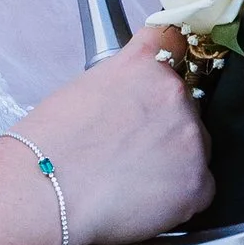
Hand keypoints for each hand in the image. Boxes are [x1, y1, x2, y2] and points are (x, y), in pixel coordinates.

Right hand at [21, 23, 212, 244]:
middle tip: (130, 148)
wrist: (45, 193)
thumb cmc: (49, 147)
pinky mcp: (198, 184)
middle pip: (186, 106)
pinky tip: (144, 200)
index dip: (166, 62)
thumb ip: (122, 84)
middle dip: (165, 124)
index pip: (173, 43)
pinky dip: (178, 197)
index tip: (161, 76)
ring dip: (173, 161)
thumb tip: (131, 100)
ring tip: (132, 180)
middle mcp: (176, 95)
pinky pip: (198, 188)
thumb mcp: (82, 88)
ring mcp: (192, 141)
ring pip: (195, 149)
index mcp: (147, 65)